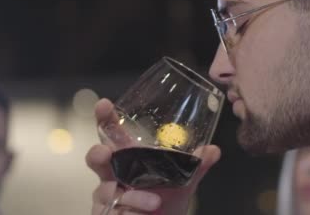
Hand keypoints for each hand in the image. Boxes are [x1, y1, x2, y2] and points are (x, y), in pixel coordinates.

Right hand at [86, 99, 220, 214]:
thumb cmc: (166, 200)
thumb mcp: (183, 182)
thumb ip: (196, 166)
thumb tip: (213, 150)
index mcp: (129, 158)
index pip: (112, 134)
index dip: (105, 118)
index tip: (104, 105)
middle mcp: (114, 174)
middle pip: (96, 158)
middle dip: (98, 153)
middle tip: (106, 153)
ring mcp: (108, 196)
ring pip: (108, 190)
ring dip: (133, 196)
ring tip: (155, 201)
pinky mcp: (106, 214)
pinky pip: (114, 212)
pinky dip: (131, 212)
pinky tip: (142, 214)